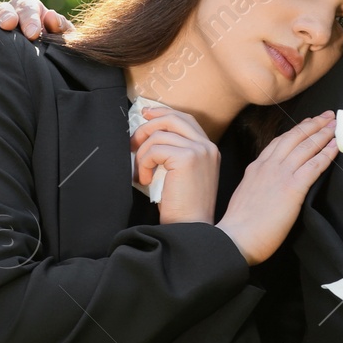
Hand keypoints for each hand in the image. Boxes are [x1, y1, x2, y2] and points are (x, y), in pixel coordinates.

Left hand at [131, 106, 219, 226]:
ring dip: (143, 153)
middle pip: (173, 118)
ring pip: (159, 135)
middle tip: (133, 142)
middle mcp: (207, 146)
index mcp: (209, 149)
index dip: (163, 114)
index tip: (146, 115)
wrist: (191, 228)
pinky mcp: (187, 158)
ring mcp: (199, 150)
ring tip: (141, 172)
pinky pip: (154, 150)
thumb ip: (175, 153)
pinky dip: (144, 163)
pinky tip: (145, 180)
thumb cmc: (183, 208)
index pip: (185, 119)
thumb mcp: (182, 175)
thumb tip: (149, 135)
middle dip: (148, 126)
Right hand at [216, 112, 336, 265]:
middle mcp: (268, 166)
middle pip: (295, 137)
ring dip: (323, 134)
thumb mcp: (245, 194)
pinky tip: (336, 147)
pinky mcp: (292, 188)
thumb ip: (258, 184)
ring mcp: (280, 175)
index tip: (308, 122)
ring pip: (306, 147)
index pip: (279, 142)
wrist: (235, 238)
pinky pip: (314, 165)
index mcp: (256, 167)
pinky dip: (326, 154)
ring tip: (335, 126)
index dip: (297, 130)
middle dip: (313, 124)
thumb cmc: (239, 225)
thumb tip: (269, 185)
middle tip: (328, 116)